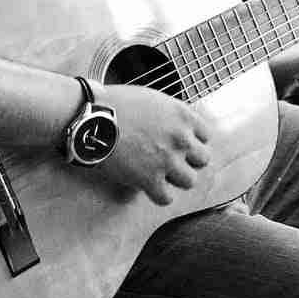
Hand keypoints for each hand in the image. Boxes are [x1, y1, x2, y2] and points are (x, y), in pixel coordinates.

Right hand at [98, 83, 210, 205]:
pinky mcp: (149, 179)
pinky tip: (148, 187)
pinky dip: (158, 195)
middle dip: (188, 160)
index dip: (192, 140)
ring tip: (160, 175)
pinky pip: (166, 198)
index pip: (206, 135)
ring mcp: (167, 160)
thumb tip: (174, 126)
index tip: (179, 143)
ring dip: (176, 179)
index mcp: (182, 115)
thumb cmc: (115, 104)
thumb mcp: (152, 99)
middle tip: (171, 160)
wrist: (92, 117)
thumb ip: (169, 115)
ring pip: (189, 181)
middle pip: (203, 159)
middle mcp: (180, 138)